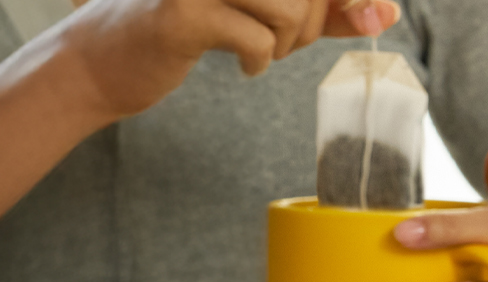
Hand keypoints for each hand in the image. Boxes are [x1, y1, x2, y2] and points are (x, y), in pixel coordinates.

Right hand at [53, 0, 399, 118]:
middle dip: (314, 22)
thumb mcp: (263, 11)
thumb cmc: (187, 27)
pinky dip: (260, 61)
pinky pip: (258, 40)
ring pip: (290, 9)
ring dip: (287, 43)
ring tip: (262, 52)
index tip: (372, 9)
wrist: (102, 61)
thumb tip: (385, 12)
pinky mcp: (182, 11)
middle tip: (283, 43)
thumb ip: (323, 9)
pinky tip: (243, 66)